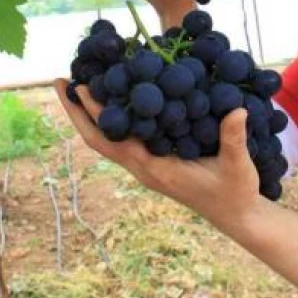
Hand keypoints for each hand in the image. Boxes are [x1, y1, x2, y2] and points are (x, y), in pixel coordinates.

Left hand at [53, 77, 260, 223]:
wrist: (237, 217)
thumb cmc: (236, 192)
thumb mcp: (238, 166)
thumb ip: (234, 139)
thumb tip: (236, 110)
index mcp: (155, 167)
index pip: (115, 137)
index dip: (96, 112)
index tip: (80, 85)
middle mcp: (142, 167)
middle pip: (97, 139)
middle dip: (76, 111)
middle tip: (59, 81)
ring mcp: (144, 167)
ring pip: (105, 140)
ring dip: (88, 115)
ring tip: (76, 84)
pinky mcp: (151, 163)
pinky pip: (120, 140)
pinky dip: (108, 119)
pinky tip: (111, 99)